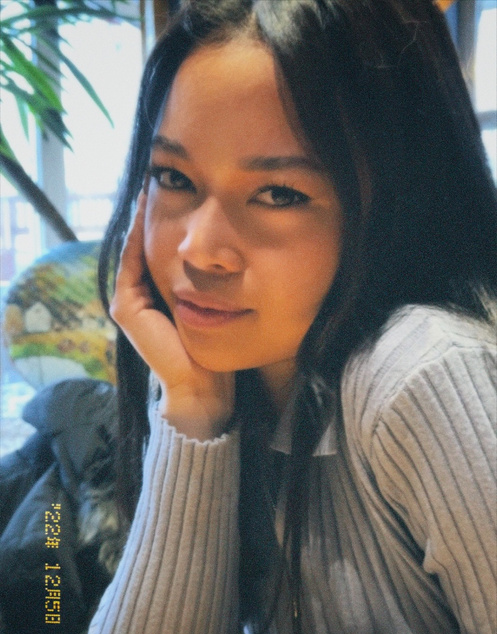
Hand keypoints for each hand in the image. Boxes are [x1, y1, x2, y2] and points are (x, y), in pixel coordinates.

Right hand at [110, 191, 234, 439]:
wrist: (205, 385)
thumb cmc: (218, 349)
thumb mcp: (218, 304)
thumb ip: (215, 280)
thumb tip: (236, 249)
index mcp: (160, 297)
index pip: (161, 250)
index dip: (169, 218)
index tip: (183, 187)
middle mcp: (140, 298)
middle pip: (146, 246)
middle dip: (154, 212)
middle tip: (161, 175)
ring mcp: (129, 302)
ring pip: (136, 249)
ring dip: (143, 217)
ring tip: (152, 182)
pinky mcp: (127, 308)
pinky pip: (132, 261)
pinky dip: (138, 234)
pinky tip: (147, 208)